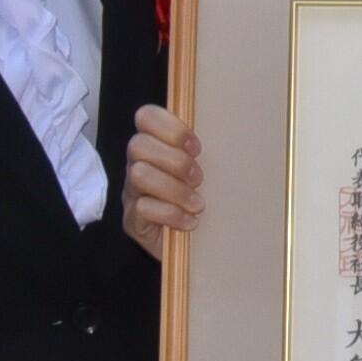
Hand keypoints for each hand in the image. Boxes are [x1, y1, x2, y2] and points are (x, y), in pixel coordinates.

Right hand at [122, 105, 205, 260]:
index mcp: (155, 145)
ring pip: (139, 175)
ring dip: (175, 189)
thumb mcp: (203, 170)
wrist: (196, 244)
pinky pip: (144, 208)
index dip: (170, 126)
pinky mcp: (132, 220)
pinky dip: (172, 215)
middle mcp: (137, 164)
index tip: (196, 147)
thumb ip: (201, 150)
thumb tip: (229, 128)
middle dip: (174, 160)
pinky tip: (190, 222)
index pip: (146, 116)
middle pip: (138, 145)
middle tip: (199, 178)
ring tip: (198, 203)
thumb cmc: (200, 198)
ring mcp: (131, 192)